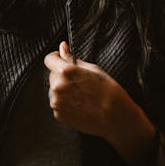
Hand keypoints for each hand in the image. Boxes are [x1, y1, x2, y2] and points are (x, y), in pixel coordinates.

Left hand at [45, 41, 155, 165]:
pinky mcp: (59, 115)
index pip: (49, 59)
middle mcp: (57, 88)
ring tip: (81, 94)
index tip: (62, 59)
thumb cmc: (108, 91)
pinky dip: (66, 102)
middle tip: (79, 81)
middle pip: (53, 75)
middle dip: (62, 75)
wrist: (115, 117)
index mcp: (65, 72)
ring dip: (63, 90)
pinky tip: (80, 104)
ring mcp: (57, 103)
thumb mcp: (92, 69)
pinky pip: (58, 103)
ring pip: (55, 90)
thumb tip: (62, 48)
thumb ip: (72, 59)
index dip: (56, 57)